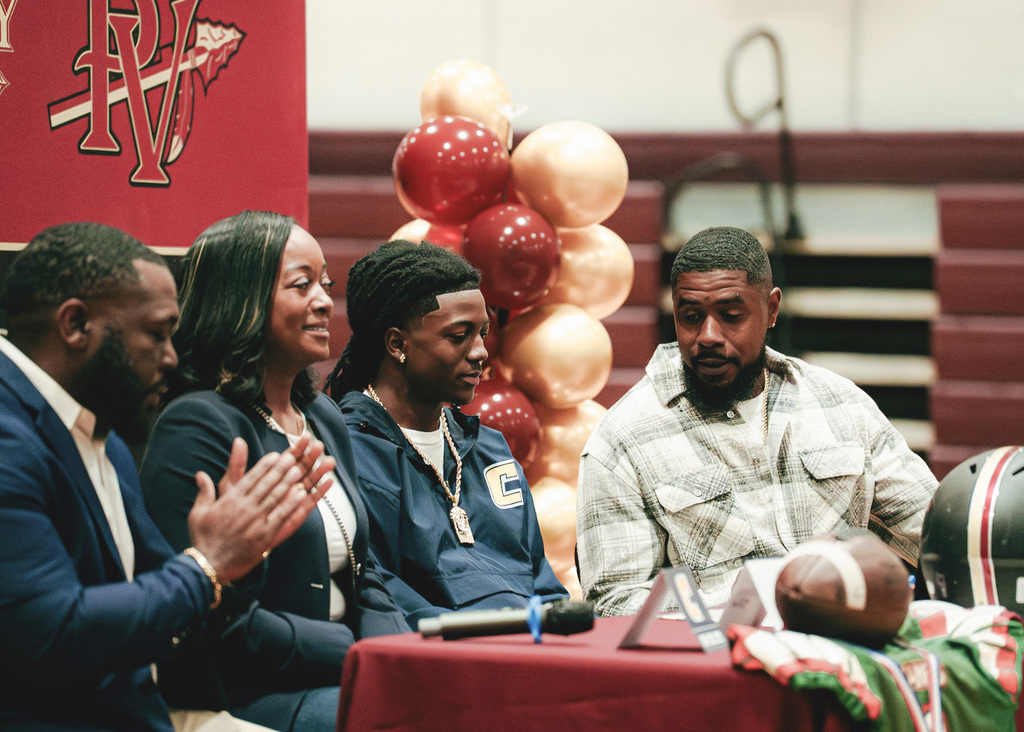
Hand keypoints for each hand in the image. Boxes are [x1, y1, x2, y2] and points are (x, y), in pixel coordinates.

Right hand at [186, 436, 335, 582]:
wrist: (208, 566)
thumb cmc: (202, 539)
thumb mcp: (198, 513)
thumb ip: (204, 492)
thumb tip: (200, 474)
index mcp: (230, 500)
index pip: (251, 478)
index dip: (265, 465)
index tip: (275, 455)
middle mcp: (244, 508)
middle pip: (266, 484)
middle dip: (280, 469)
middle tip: (292, 457)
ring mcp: (256, 522)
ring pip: (275, 497)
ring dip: (288, 482)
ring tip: (299, 470)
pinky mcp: (264, 536)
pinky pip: (281, 517)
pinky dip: (291, 505)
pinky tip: (301, 495)